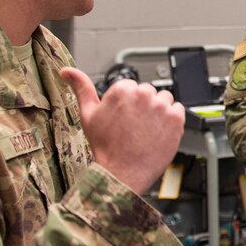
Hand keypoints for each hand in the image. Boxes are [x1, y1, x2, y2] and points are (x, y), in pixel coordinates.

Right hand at [61, 67, 184, 193]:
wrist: (122, 174)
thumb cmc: (105, 147)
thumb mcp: (88, 115)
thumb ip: (81, 88)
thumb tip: (67, 71)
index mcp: (123, 89)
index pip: (131, 87)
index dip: (127, 104)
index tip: (124, 117)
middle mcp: (143, 94)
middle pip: (148, 92)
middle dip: (143, 106)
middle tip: (134, 126)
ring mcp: (161, 107)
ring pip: (164, 100)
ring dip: (159, 111)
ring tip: (146, 129)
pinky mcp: (176, 119)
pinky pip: (178, 110)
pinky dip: (172, 120)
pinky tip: (159, 132)